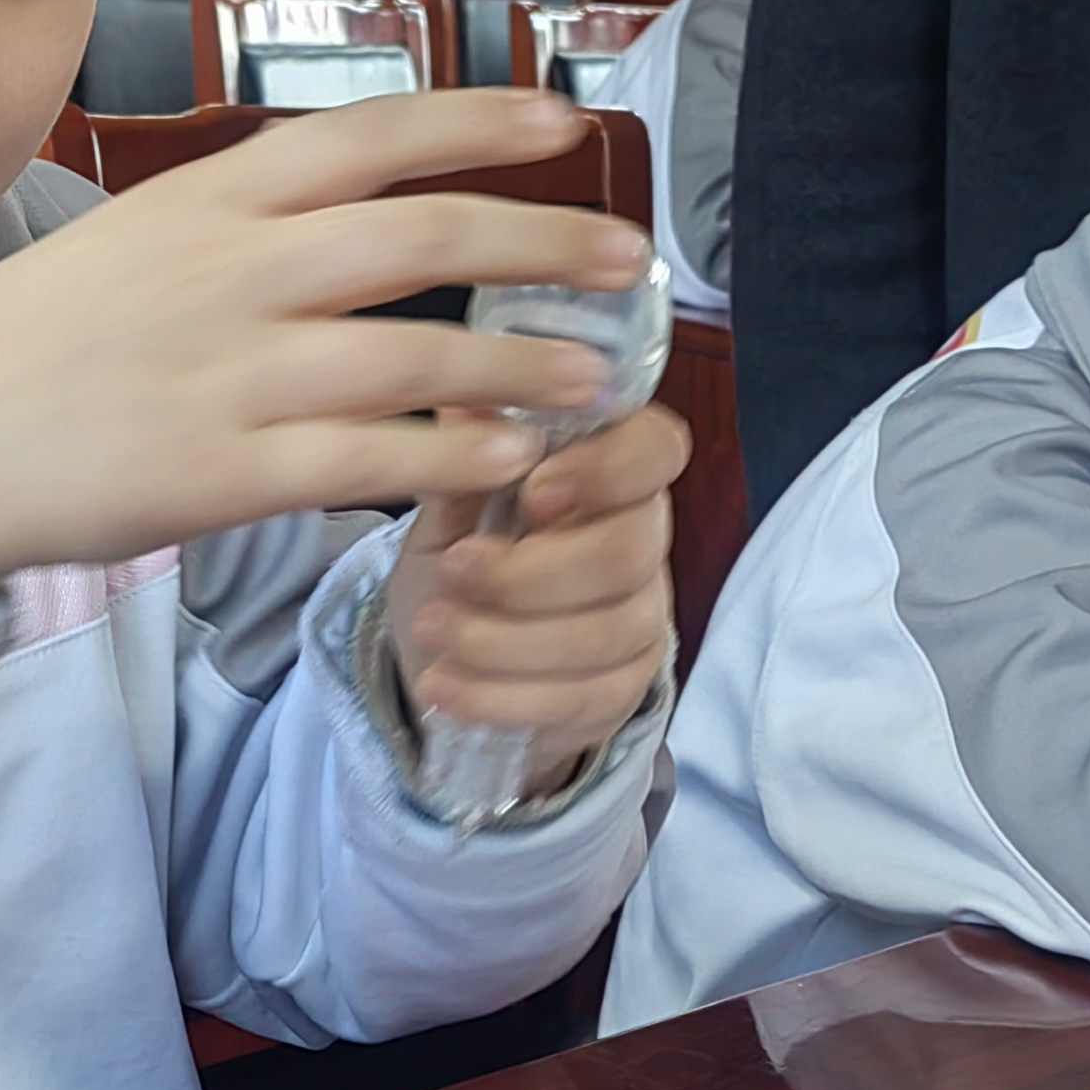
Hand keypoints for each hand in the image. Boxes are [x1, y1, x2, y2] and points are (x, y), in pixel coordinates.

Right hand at [0, 91, 656, 593]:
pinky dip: (447, 457)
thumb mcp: (128, 243)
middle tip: (629, 260)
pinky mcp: (217, 473)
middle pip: (419, 236)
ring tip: (598, 379)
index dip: (477, 124)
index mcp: (205, 201)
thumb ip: (238, 228)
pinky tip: (510, 460)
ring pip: (411, 354)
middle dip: (541, 244)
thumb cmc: (24, 348)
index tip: (567, 122)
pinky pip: (363, 461)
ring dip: (521, 365)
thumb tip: (350, 218)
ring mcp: (225, 373)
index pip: (367, 137)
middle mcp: (227, 272)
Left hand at [388, 397, 688, 793]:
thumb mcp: (445, 507)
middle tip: (454, 570)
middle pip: (626, 553)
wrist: (446, 656)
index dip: (606, 470)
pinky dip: (499, 696)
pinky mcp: (619, 691)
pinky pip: (575, 698)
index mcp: (608, 473)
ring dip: (503, 637)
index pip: (657, 449)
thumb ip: (463, 459)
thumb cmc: (459, 559)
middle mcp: (643, 542)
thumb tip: (460, 391)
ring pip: (599, 634)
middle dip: (530, 570)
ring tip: (432, 631)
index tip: (534, 491)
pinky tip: (443, 687)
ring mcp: (640, 621)